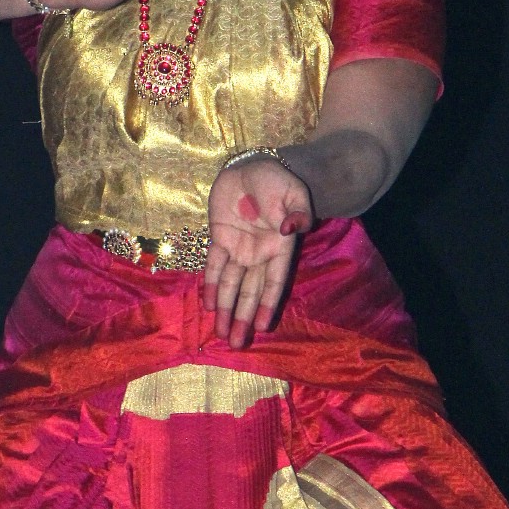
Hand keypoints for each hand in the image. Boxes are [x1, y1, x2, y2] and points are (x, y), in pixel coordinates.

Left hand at [204, 156, 312, 347]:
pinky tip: (210, 306)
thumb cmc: (279, 181)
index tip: (263, 327)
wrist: (254, 165)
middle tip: (236, 343)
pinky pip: (214, 265)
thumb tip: (289, 230)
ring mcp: (238, 248)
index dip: (267, 304)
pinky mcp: (219, 239)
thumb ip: (298, 213)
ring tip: (221, 333)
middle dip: (243, 317)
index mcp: (279, 248)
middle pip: (250, 291)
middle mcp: (259, 254)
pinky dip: (211, 284)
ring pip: (231, 284)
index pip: (273, 281)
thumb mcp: (295, 195)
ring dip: (227, 308)